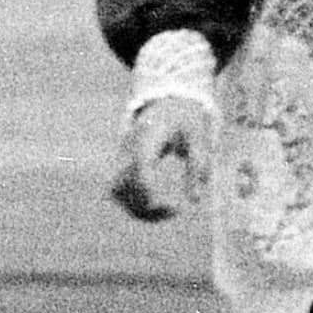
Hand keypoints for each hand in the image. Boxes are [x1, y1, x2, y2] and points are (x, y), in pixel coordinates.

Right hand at [107, 92, 216, 221]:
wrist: (168, 98)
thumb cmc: (185, 117)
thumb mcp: (198, 136)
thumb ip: (198, 165)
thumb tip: (194, 201)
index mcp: (148, 136)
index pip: (140, 167)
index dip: (150, 190)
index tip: (173, 206)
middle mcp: (129, 147)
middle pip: (119, 184)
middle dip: (141, 206)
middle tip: (172, 212)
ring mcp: (122, 155)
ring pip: (114, 190)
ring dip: (135, 208)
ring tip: (165, 214)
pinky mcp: (122, 163)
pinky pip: (119, 189)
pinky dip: (133, 203)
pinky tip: (156, 207)